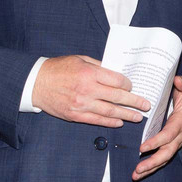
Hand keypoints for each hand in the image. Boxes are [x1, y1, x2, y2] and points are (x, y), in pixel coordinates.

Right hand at [31, 55, 149, 126]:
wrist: (36, 83)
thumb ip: (99, 66)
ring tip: (138, 117)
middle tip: (146, 105)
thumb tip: (116, 73)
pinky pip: (96, 120)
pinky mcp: (75, 115)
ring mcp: (81, 104)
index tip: (132, 86)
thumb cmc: (58, 68)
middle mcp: (87, 89)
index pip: (117, 80)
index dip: (128, 84)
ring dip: (126, 115)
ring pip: (109, 111)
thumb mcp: (80, 59)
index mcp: (89, 73)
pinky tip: (119, 122)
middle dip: (134, 102)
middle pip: (117, 97)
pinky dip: (110, 122)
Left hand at [134, 75, 181, 180]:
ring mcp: (176, 142)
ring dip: (150, 169)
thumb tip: (178, 80)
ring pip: (164, 159)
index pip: (168, 134)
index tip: (142, 147)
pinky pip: (162, 158)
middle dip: (152, 163)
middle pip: (167, 153)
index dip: (156, 142)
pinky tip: (140, 173)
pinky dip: (152, 167)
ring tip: (135, 175)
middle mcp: (179, 135)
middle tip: (138, 169)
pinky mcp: (171, 145)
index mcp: (181, 122)